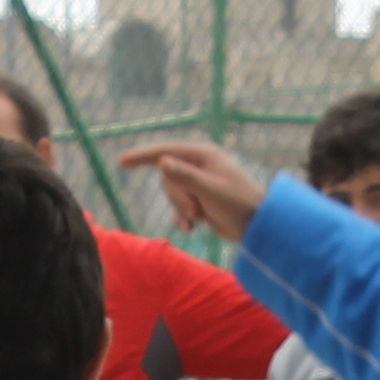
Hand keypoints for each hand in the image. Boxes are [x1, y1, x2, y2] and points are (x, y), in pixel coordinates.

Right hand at [116, 140, 271, 245]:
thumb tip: (162, 161)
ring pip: (172, 194)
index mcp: (203, 155)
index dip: (143, 156)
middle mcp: (199, 165)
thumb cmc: (239, 204)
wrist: (258, 226)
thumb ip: (185, 176)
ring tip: (198, 219)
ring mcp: (199, 183)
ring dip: (181, 209)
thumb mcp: (210, 190)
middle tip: (195, 210)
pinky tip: (191, 228)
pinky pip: (179, 207)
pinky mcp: (200, 200)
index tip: (121, 161)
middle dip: (176, 197)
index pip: (166, 151)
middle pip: (167, 178)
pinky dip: (182, 218)